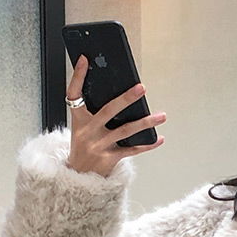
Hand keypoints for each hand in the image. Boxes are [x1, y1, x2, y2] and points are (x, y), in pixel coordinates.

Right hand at [66, 54, 164, 173]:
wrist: (78, 176)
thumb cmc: (83, 146)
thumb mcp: (82, 127)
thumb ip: (94, 111)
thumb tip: (116, 90)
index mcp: (79, 120)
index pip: (74, 94)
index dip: (78, 76)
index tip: (85, 60)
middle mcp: (87, 132)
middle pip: (108, 111)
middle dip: (126, 99)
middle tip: (142, 87)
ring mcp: (98, 146)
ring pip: (125, 131)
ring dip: (145, 123)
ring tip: (162, 116)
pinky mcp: (108, 159)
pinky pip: (131, 150)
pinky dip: (146, 144)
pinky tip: (159, 138)